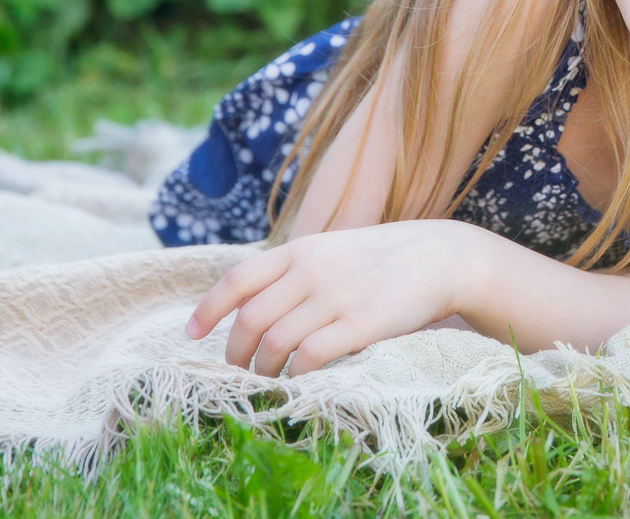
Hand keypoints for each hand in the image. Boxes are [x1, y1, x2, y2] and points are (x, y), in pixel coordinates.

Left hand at [185, 220, 487, 376]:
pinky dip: (297, 375)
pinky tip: (300, 380)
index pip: (238, 280)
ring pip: (276, 343)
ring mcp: (336, 297)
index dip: (208, 310)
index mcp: (301, 249)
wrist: (439, 258)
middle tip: (237, 370)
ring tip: (269, 378)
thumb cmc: (380, 260)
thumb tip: (247, 305)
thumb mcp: (331, 250)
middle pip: (251, 319)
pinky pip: (311, 357)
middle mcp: (312, 270)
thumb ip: (293, 270)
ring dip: (264, 369)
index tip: (190, 335)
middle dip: (236, 352)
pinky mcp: (361, 324)